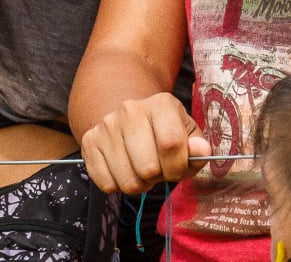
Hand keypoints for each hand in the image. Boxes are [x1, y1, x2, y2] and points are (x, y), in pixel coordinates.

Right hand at [80, 92, 211, 194]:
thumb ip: (199, 148)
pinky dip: (118, 185)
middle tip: (157, 169)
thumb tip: (200, 150)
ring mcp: (106, 125)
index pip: (171, 144)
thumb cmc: (165, 134)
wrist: (130, 120)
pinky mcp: (89, 141)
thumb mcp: (188, 137)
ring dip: (138, 184)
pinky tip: (123, 169)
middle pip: (147, 167)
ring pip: (127, 181)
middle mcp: (130, 109)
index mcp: (161, 104)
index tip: (177, 168)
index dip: (178, 167)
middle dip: (157, 178)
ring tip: (140, 168)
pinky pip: (106, 184)